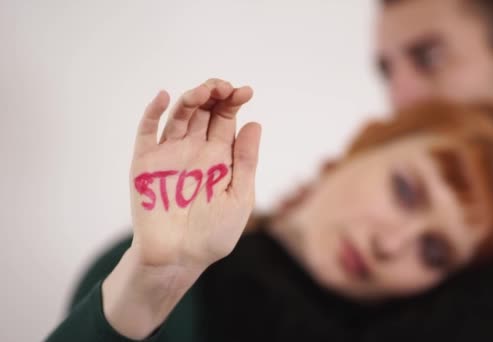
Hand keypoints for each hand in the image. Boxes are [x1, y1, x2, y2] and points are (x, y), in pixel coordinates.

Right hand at [131, 78, 260, 273]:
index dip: (235, 101)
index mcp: (219, 156)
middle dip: (215, 93)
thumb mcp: (240, 197)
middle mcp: (195, 149)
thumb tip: (254, 123)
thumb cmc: (214, 233)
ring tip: (204, 91)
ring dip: (191, 98)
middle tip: (224, 88)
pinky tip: (165, 97)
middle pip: (204, 110)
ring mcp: (170, 153)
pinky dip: (153, 111)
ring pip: (179, 115)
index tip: (245, 91)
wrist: (179, 258)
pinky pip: (147, 131)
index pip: (226, 118)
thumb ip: (245, 161)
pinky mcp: (146, 162)